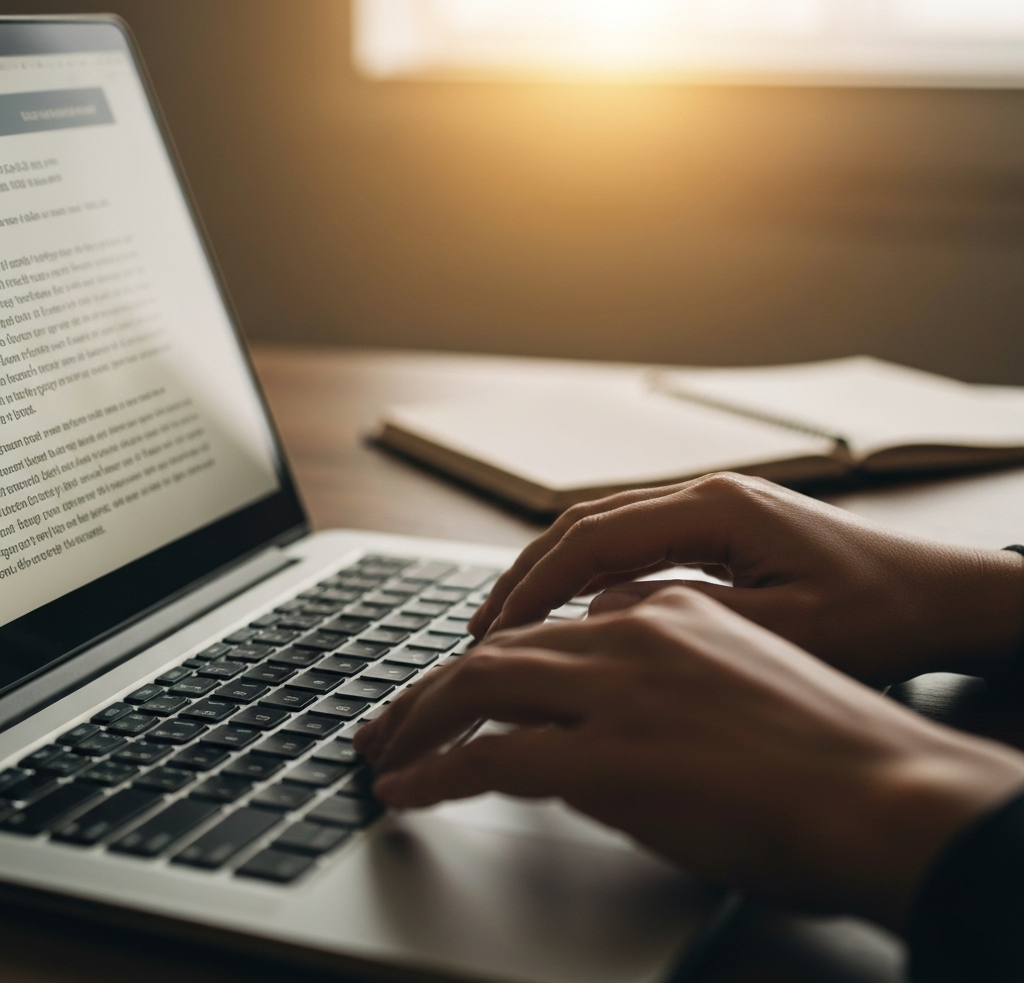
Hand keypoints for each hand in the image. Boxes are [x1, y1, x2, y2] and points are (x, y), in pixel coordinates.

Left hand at [357, 589, 1023, 928]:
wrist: (886, 793)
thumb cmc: (831, 751)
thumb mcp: (740, 680)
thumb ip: (668, 672)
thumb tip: (613, 696)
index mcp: (667, 609)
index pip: (553, 622)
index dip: (498, 655)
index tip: (467, 683)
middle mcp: (631, 631)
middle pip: (499, 645)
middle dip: (432, 682)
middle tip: (390, 715)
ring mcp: (614, 689)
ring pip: (479, 685)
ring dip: (419, 717)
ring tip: (383, 748)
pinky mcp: (603, 756)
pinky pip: (488, 757)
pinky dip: (435, 771)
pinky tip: (408, 789)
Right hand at [469, 474, 1023, 684]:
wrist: (945, 597)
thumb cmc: (882, 616)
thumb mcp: (783, 631)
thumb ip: (684, 618)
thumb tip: (597, 610)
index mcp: (716, 508)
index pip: (594, 538)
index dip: (534, 585)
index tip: (493, 631)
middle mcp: (707, 494)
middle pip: (587, 525)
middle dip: (527, 576)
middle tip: (480, 627)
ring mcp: (713, 507)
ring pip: (605, 531)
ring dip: (553, 573)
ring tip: (509, 620)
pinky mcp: (722, 529)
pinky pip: (635, 545)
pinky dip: (591, 575)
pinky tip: (572, 608)